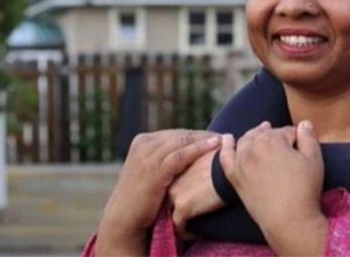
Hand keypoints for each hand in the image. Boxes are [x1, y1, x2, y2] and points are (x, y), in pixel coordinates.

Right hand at [95, 129, 219, 255]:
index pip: (176, 134)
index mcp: (143, 141)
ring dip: (205, 139)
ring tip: (224, 139)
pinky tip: (214, 145)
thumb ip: (164, 158)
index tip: (216, 136)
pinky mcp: (154, 170)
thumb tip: (190, 149)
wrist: (124, 216)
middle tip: (225, 136)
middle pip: (180, 135)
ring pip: (182, 141)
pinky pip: (181, 155)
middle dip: (204, 135)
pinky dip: (199, 148)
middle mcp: (145, 144)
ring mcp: (148, 156)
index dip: (197, 134)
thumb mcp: (150, 170)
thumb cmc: (141, 196)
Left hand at [168, 148, 224, 239]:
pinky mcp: (183, 208)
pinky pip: (179, 226)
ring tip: (191, 227)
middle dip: (177, 209)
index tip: (191, 201)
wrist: (229, 168)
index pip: (174, 186)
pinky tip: (194, 233)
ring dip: (180, 222)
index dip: (182, 194)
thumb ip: (204, 163)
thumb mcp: (210, 158)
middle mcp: (173, 182)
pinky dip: (185, 232)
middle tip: (189, 216)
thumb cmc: (225, 161)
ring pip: (171, 214)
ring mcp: (176, 195)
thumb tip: (215, 160)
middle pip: (168, 201)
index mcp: (178, 169)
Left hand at [220, 121, 327, 255]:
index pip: (288, 131)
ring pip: (247, 141)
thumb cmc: (304, 189)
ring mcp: (241, 162)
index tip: (303, 154)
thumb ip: (309, 136)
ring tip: (263, 135)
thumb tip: (304, 123)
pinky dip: (226, 146)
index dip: (298, 141)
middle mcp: (253, 147)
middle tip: (290, 151)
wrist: (288, 220)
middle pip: (267, 134)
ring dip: (255, 136)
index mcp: (273, 139)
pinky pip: (225, 156)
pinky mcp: (234, 177)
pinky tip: (227, 139)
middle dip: (278, 137)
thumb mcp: (315, 159)